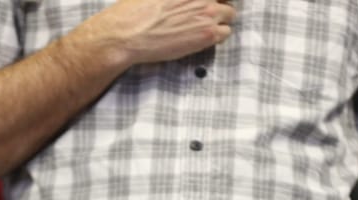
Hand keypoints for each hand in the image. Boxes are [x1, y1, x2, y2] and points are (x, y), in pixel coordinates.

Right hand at [88, 0, 235, 66]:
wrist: (127, 35)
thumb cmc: (133, 11)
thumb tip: (177, 2)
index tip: (207, 3)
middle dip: (219, 5)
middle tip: (206, 14)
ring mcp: (209, 13)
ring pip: (230, 15)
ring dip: (220, 20)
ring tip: (204, 28)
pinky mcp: (208, 34)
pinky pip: (225, 33)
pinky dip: (217, 35)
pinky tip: (202, 38)